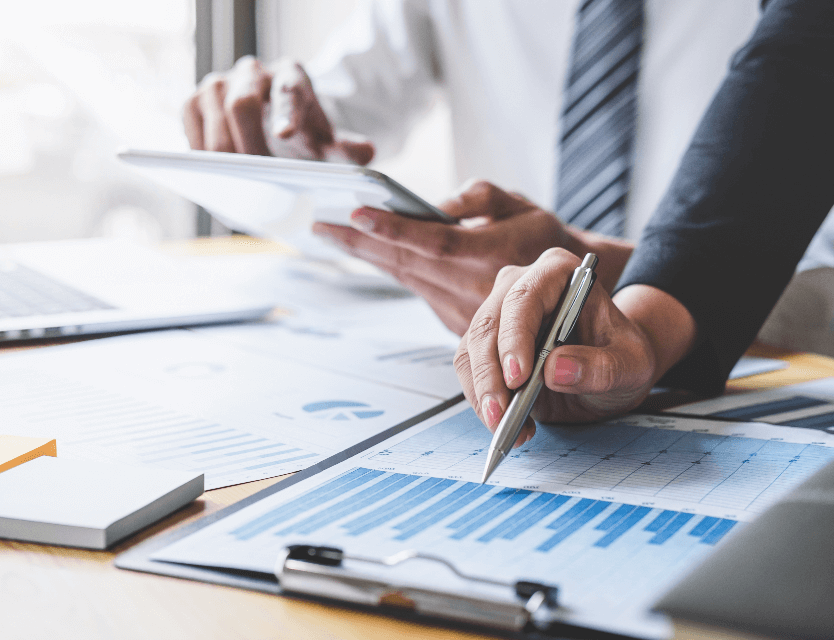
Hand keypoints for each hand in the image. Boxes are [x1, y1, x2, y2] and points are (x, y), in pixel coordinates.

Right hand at [183, 56, 374, 163]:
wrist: (277, 126)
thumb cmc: (303, 135)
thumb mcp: (327, 145)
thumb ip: (347, 150)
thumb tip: (367, 153)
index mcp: (292, 77)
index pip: (290, 90)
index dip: (286, 112)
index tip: (286, 134)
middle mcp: (254, 73)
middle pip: (242, 102)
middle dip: (246, 142)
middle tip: (255, 177)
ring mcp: (222, 83)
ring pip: (210, 107)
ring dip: (219, 147)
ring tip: (231, 181)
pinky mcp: (197, 99)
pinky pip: (188, 116)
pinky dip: (197, 145)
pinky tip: (211, 171)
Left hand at [313, 181, 572, 334]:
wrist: (566, 293)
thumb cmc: (544, 238)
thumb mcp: (523, 206)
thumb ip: (481, 198)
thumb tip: (440, 203)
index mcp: (489, 255)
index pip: (433, 242)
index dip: (393, 228)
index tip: (355, 212)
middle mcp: (471, 287)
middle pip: (406, 262)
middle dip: (359, 242)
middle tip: (320, 223)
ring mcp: (461, 309)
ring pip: (405, 278)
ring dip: (366, 256)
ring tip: (331, 234)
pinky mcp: (454, 321)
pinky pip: (415, 290)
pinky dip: (389, 269)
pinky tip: (368, 253)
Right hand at [454, 248, 696, 443]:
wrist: (613, 367)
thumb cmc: (623, 355)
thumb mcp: (631, 365)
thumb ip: (602, 367)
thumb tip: (556, 370)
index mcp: (558, 273)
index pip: (523, 297)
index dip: (514, 336)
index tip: (518, 377)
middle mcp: (521, 286)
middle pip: (487, 325)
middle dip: (489, 375)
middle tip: (501, 415)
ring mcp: (500, 314)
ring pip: (471, 350)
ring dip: (482, 393)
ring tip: (506, 428)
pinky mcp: (487, 345)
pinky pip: (471, 372)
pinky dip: (484, 402)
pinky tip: (510, 425)